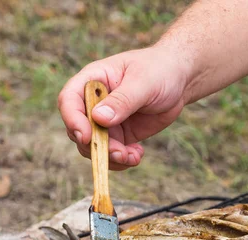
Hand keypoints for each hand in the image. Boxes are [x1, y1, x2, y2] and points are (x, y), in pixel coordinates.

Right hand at [58, 46, 190, 169]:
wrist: (178, 80)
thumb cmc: (159, 70)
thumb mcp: (143, 82)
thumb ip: (122, 100)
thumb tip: (98, 118)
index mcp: (92, 80)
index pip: (69, 100)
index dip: (72, 119)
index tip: (86, 136)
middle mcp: (93, 102)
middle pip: (78, 130)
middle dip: (96, 146)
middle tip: (119, 153)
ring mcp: (105, 121)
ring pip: (94, 146)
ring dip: (111, 157)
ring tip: (133, 156)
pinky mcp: (119, 135)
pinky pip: (111, 153)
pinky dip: (122, 160)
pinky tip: (137, 155)